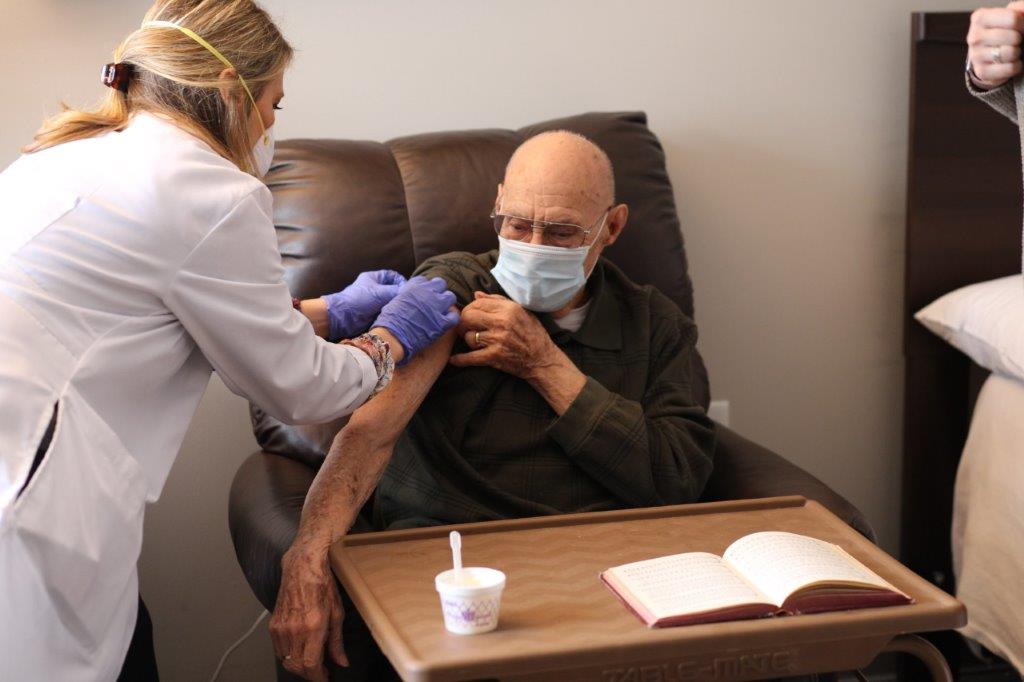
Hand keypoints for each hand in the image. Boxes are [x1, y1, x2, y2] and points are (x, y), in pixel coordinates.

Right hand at [269, 546, 347, 680]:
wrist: (302, 566)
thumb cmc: (323, 584)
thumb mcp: (337, 613)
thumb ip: (337, 642)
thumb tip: (341, 662)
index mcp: (312, 626)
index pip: (311, 665)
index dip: (318, 677)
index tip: (325, 678)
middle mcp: (294, 629)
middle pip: (297, 666)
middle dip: (309, 674)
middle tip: (321, 672)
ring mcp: (281, 627)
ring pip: (286, 660)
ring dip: (298, 666)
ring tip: (312, 662)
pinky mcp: (273, 624)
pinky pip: (279, 649)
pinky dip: (289, 656)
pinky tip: (299, 651)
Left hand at [322, 270, 405, 341]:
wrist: (343, 317)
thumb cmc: (360, 300)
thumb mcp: (381, 293)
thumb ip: (396, 290)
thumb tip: (408, 291)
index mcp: (373, 278)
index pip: (391, 275)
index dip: (400, 280)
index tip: (407, 289)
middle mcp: (373, 287)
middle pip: (390, 288)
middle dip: (398, 294)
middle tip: (407, 301)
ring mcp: (372, 300)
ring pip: (388, 300)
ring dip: (394, 304)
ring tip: (403, 309)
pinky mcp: (371, 312)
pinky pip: (384, 310)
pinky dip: (390, 312)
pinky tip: (396, 315)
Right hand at [373, 276, 458, 365]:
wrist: (392, 336)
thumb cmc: (388, 321)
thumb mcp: (395, 300)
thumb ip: (406, 295)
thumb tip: (409, 297)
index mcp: (414, 286)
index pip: (425, 280)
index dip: (424, 288)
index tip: (422, 295)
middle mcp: (427, 293)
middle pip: (440, 284)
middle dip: (438, 291)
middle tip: (434, 301)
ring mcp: (436, 307)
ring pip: (450, 297)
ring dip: (446, 303)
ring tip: (441, 311)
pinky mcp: (442, 322)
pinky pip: (454, 316)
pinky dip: (451, 318)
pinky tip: (446, 322)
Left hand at [449, 292, 556, 378]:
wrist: (542, 359)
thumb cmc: (532, 333)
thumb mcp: (521, 311)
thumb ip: (498, 301)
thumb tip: (476, 294)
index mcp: (509, 309)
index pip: (477, 303)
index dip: (470, 308)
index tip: (470, 315)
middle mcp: (502, 322)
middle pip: (468, 317)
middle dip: (463, 322)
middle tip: (466, 327)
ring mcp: (497, 340)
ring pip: (469, 336)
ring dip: (468, 340)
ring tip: (473, 341)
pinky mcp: (494, 357)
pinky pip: (470, 357)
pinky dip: (460, 360)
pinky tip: (454, 359)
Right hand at [968, 4, 1023, 88]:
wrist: (988, 53)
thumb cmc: (1002, 30)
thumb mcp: (1009, 15)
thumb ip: (1019, 9)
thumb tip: (1023, 11)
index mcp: (980, 18)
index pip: (1013, 19)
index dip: (1022, 23)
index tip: (1019, 26)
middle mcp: (974, 37)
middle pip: (1013, 37)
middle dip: (1019, 38)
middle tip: (1015, 39)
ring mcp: (976, 56)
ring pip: (1010, 53)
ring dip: (1017, 52)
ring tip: (1011, 50)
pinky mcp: (982, 72)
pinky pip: (1010, 68)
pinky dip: (1016, 65)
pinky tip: (1010, 61)